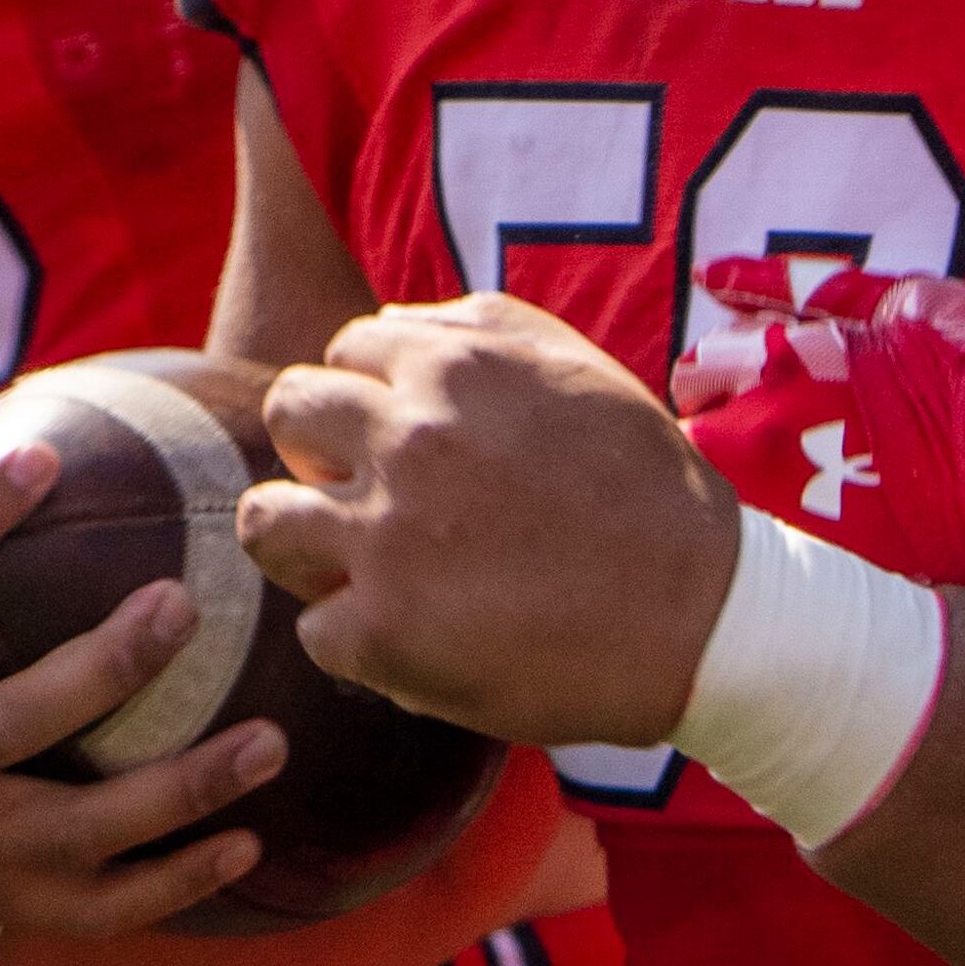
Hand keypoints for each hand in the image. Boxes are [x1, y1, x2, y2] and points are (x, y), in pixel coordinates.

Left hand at [239, 296, 732, 748]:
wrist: (702, 616)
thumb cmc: (648, 488)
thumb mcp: (577, 365)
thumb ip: (477, 329)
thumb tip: (387, 327)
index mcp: (450, 368)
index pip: (342, 352)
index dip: (368, 395)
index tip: (400, 438)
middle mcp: (406, 441)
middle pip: (288, 414)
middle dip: (317, 448)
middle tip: (362, 491)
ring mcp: (386, 539)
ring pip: (263, 521)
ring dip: (299, 539)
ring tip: (346, 564)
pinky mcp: (384, 634)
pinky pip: (314, 629)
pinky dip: (356, 638)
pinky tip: (410, 637)